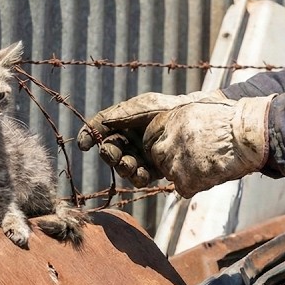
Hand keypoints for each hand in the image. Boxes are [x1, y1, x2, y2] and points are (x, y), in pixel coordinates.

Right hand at [76, 90, 221, 186]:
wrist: (200, 121)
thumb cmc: (172, 109)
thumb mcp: (145, 107)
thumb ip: (120, 115)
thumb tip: (97, 127)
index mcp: (127, 120)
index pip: (102, 126)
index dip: (90, 134)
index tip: (83, 144)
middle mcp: (133, 137)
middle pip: (111, 148)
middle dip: (110, 153)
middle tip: (113, 154)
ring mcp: (144, 153)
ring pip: (124, 165)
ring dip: (124, 167)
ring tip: (132, 165)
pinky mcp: (157, 167)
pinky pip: (141, 176)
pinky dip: (138, 177)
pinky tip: (143, 174)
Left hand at [144, 94, 275, 197]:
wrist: (249, 136)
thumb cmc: (234, 120)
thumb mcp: (203, 108)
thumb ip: (184, 118)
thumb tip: (178, 126)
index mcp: (173, 118)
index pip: (151, 134)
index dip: (161, 141)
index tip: (171, 147)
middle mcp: (170, 139)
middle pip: (156, 155)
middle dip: (168, 159)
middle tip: (188, 160)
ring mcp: (177, 161)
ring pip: (169, 172)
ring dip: (182, 173)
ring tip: (205, 166)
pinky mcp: (186, 180)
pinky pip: (182, 188)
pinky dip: (193, 186)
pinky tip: (209, 176)